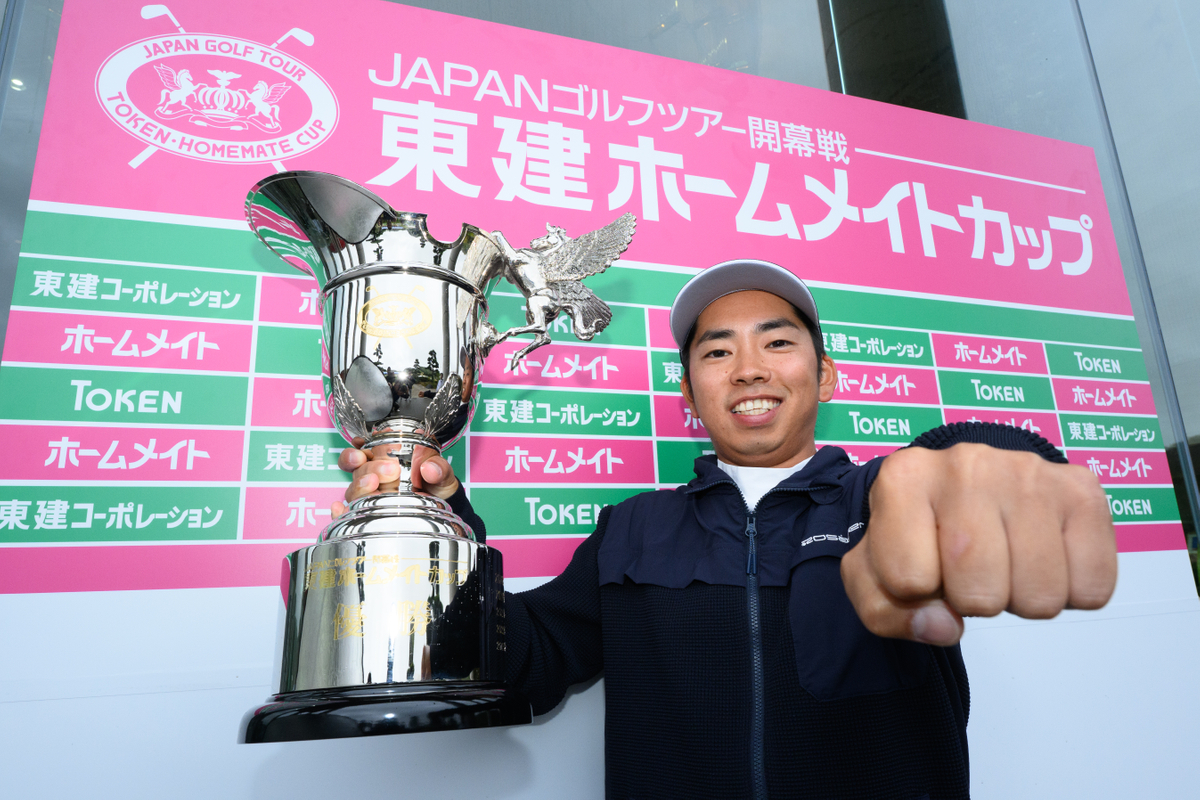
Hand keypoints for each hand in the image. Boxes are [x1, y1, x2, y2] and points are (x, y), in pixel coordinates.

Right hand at [331, 438, 459, 516]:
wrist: (442, 505)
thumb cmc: (436, 483)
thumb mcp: (441, 472)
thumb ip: (439, 468)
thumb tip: (430, 468)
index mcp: (383, 459)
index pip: (360, 453)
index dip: (355, 452)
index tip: (361, 451)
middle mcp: (372, 475)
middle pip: (357, 470)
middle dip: (368, 467)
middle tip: (389, 470)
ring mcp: (369, 496)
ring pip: (353, 490)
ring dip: (359, 486)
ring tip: (374, 484)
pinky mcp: (368, 515)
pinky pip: (348, 515)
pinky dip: (339, 512)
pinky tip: (339, 509)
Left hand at [841, 443, 1116, 646]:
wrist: (963, 487)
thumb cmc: (918, 533)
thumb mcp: (875, 573)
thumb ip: (885, 612)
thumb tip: (944, 627)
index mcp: (904, 478)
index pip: (909, 579)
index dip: (913, 593)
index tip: (920, 564)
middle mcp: (966, 464)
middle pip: (981, 594)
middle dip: (972, 600)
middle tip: (968, 567)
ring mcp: (1029, 473)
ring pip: (1040, 596)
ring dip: (1022, 596)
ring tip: (1004, 559)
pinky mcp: (1082, 490)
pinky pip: (1092, 586)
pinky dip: (1070, 590)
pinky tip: (1043, 556)